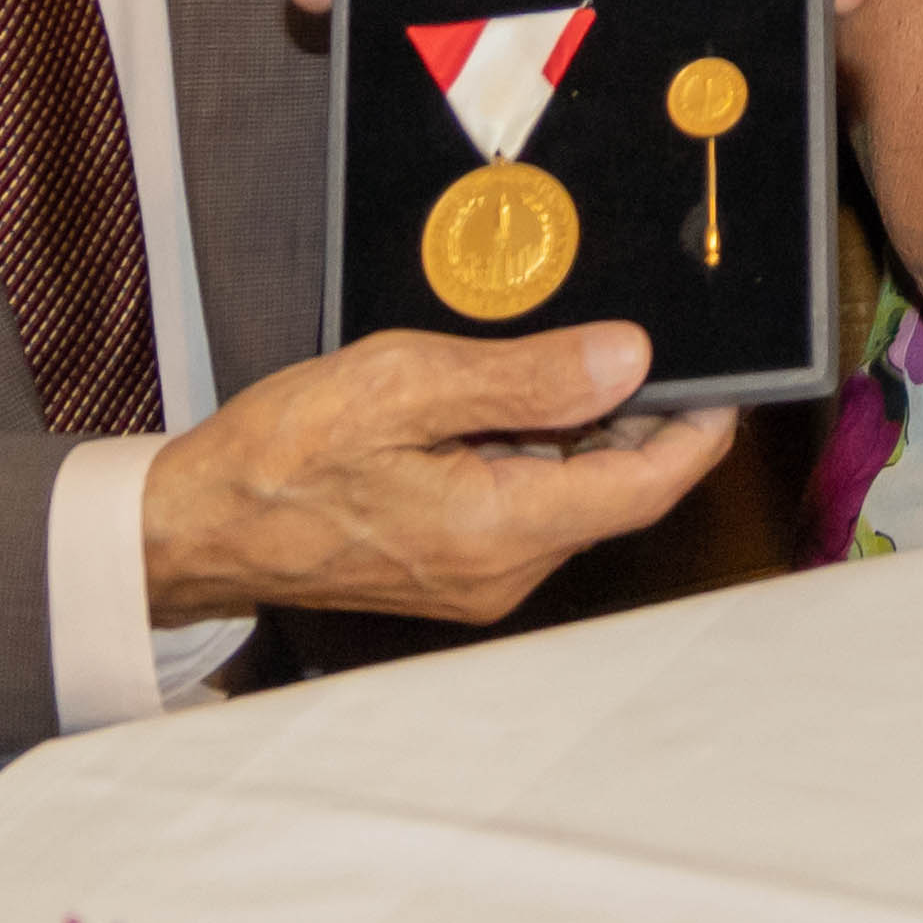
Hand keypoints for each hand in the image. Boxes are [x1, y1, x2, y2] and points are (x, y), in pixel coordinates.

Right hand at [139, 322, 738, 625]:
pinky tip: (505, 405)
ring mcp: (479, 579)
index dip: (698, 430)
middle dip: (641, 420)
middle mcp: (502, 573)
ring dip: (583, 433)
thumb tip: (625, 360)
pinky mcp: (455, 569)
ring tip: (558, 361)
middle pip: (615, 493)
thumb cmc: (277, 457)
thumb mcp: (402, 385)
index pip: (645, 487)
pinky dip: (538, 455)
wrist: (196, 527)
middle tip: (636, 343)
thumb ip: (523, 377)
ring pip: (572, 498)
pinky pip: (528, 509)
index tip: (726, 378)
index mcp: (499, 531)